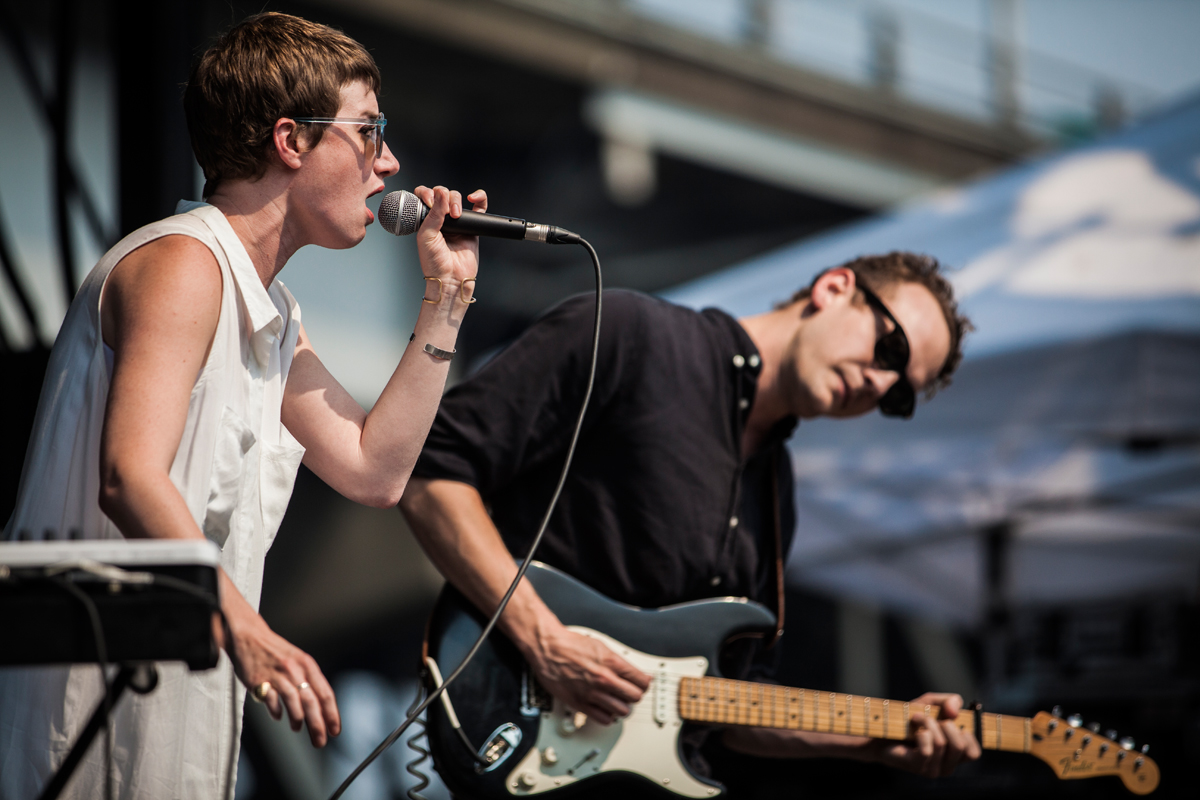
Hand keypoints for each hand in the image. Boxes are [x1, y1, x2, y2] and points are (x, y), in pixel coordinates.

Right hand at [217, 596, 339, 746]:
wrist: (249, 637)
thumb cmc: (275, 652)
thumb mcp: (298, 660)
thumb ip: (309, 679)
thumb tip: (321, 706)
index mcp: (308, 665)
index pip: (325, 693)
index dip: (332, 714)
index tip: (335, 730)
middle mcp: (295, 669)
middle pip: (311, 702)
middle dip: (318, 725)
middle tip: (320, 741)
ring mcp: (277, 675)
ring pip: (294, 702)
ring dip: (298, 720)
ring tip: (298, 728)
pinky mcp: (260, 680)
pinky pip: (272, 701)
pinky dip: (277, 712)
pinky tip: (278, 717)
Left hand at [412, 185, 486, 286]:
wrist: (450, 279)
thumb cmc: (434, 263)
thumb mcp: (426, 236)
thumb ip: (434, 213)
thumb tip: (441, 192)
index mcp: (425, 219)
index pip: (425, 195)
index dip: (428, 194)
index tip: (430, 203)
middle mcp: (440, 219)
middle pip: (443, 194)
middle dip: (445, 199)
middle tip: (447, 214)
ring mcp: (457, 222)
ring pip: (458, 198)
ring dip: (457, 201)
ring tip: (456, 216)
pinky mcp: (472, 227)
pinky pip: (479, 207)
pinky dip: (479, 198)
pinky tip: (474, 197)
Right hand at [527, 623, 651, 725]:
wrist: (548, 648)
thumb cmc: (570, 645)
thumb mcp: (601, 646)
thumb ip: (617, 662)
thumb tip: (631, 672)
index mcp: (611, 663)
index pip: (642, 681)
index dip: (644, 683)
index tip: (641, 683)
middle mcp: (604, 679)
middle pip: (635, 697)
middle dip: (634, 694)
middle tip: (629, 692)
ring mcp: (592, 693)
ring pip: (622, 711)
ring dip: (622, 707)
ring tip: (617, 701)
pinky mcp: (580, 704)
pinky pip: (604, 719)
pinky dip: (608, 716)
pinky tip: (604, 708)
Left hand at [871, 692, 980, 776]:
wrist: (882, 728)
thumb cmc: (909, 717)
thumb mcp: (931, 703)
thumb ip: (949, 701)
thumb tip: (955, 711)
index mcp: (955, 755)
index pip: (974, 753)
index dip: (968, 734)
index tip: (951, 720)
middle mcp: (947, 766)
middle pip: (960, 746)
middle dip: (945, 724)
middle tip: (931, 718)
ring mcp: (933, 769)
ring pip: (941, 744)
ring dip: (927, 723)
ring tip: (916, 719)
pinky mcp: (918, 767)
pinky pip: (927, 749)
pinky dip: (920, 732)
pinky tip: (912, 730)